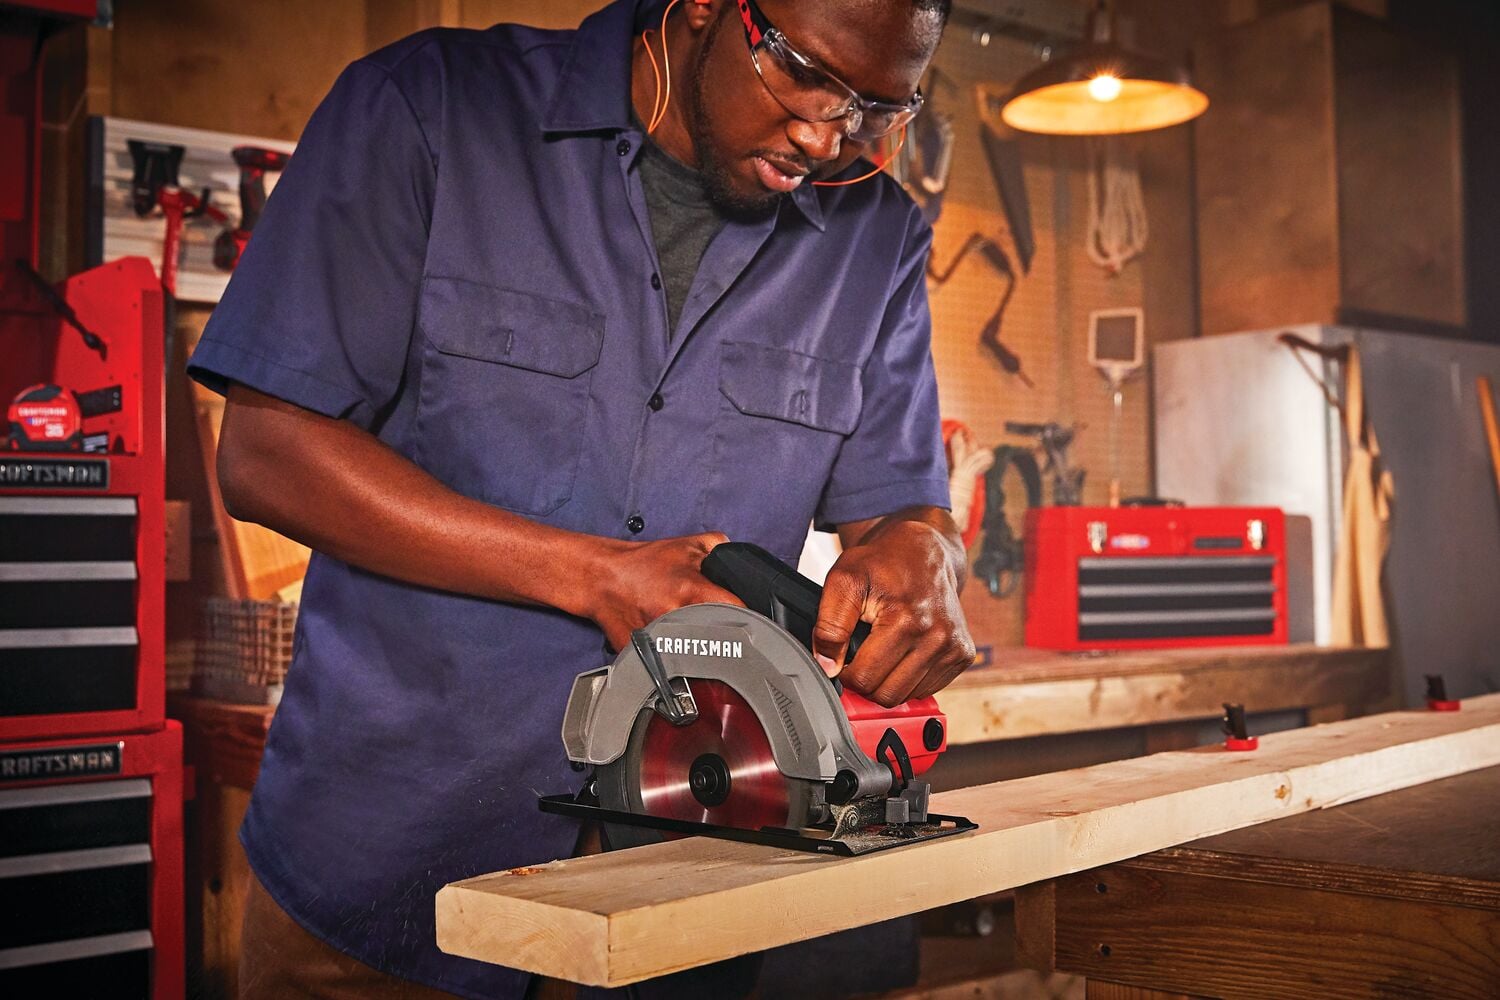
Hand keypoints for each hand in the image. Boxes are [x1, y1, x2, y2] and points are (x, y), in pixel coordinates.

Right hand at [586, 532, 744, 651]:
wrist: (603, 578)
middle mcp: (677, 616)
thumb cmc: (643, 564)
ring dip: (703, 650)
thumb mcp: (689, 544)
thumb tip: (745, 564)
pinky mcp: (645, 656)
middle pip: (720, 639)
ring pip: (698, 657)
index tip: (754, 622)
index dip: (752, 617)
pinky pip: (671, 666)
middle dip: (727, 637)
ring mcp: (660, 639)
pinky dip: (678, 660)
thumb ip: (722, 549)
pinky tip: (676, 648)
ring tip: (698, 637)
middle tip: (723, 630)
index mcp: (692, 590)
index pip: (738, 611)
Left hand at [813, 515, 974, 706]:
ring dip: (888, 680)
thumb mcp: (844, 580)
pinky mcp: (963, 655)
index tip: (844, 654)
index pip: (864, 679)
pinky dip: (909, 678)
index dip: (845, 672)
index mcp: (907, 619)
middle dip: (866, 680)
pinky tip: (903, 651)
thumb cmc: (882, 562)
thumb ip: (829, 625)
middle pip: (886, 695)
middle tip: (861, 653)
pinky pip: (926, 689)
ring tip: (883, 648)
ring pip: (907, 697)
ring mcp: (954, 648)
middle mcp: (938, 636)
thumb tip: (828, 667)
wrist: (924, 550)